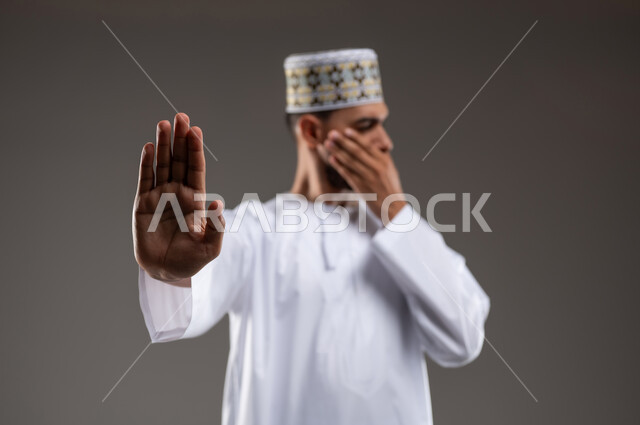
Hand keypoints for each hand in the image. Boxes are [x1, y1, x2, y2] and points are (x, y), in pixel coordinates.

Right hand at [133, 113, 223, 284]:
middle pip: (179, 160)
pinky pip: (145, 179)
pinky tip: (148, 147)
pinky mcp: (143, 203)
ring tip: (163, 124)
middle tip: (181, 117)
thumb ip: (217, 227)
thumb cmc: (191, 260)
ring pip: (162, 164)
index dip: (196, 150)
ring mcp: (160, 196)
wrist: (166, 272)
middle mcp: (178, 193)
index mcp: (196, 200)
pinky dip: (146, 163)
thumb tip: (218, 202)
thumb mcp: (210, 248)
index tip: (196, 131)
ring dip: (162, 144)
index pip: (196, 169)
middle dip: (180, 139)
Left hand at [324, 127, 405, 219]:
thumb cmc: (390, 187)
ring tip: (328, 144)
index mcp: (384, 161)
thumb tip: (376, 144)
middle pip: (356, 151)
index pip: (368, 146)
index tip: (346, 130)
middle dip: (343, 142)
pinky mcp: (361, 187)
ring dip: (337, 151)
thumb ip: (382, 156)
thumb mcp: (390, 168)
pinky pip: (348, 174)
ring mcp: (368, 178)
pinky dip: (339, 166)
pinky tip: (332, 159)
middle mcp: (376, 168)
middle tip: (332, 133)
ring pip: (350, 162)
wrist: (393, 207)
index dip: (356, 138)